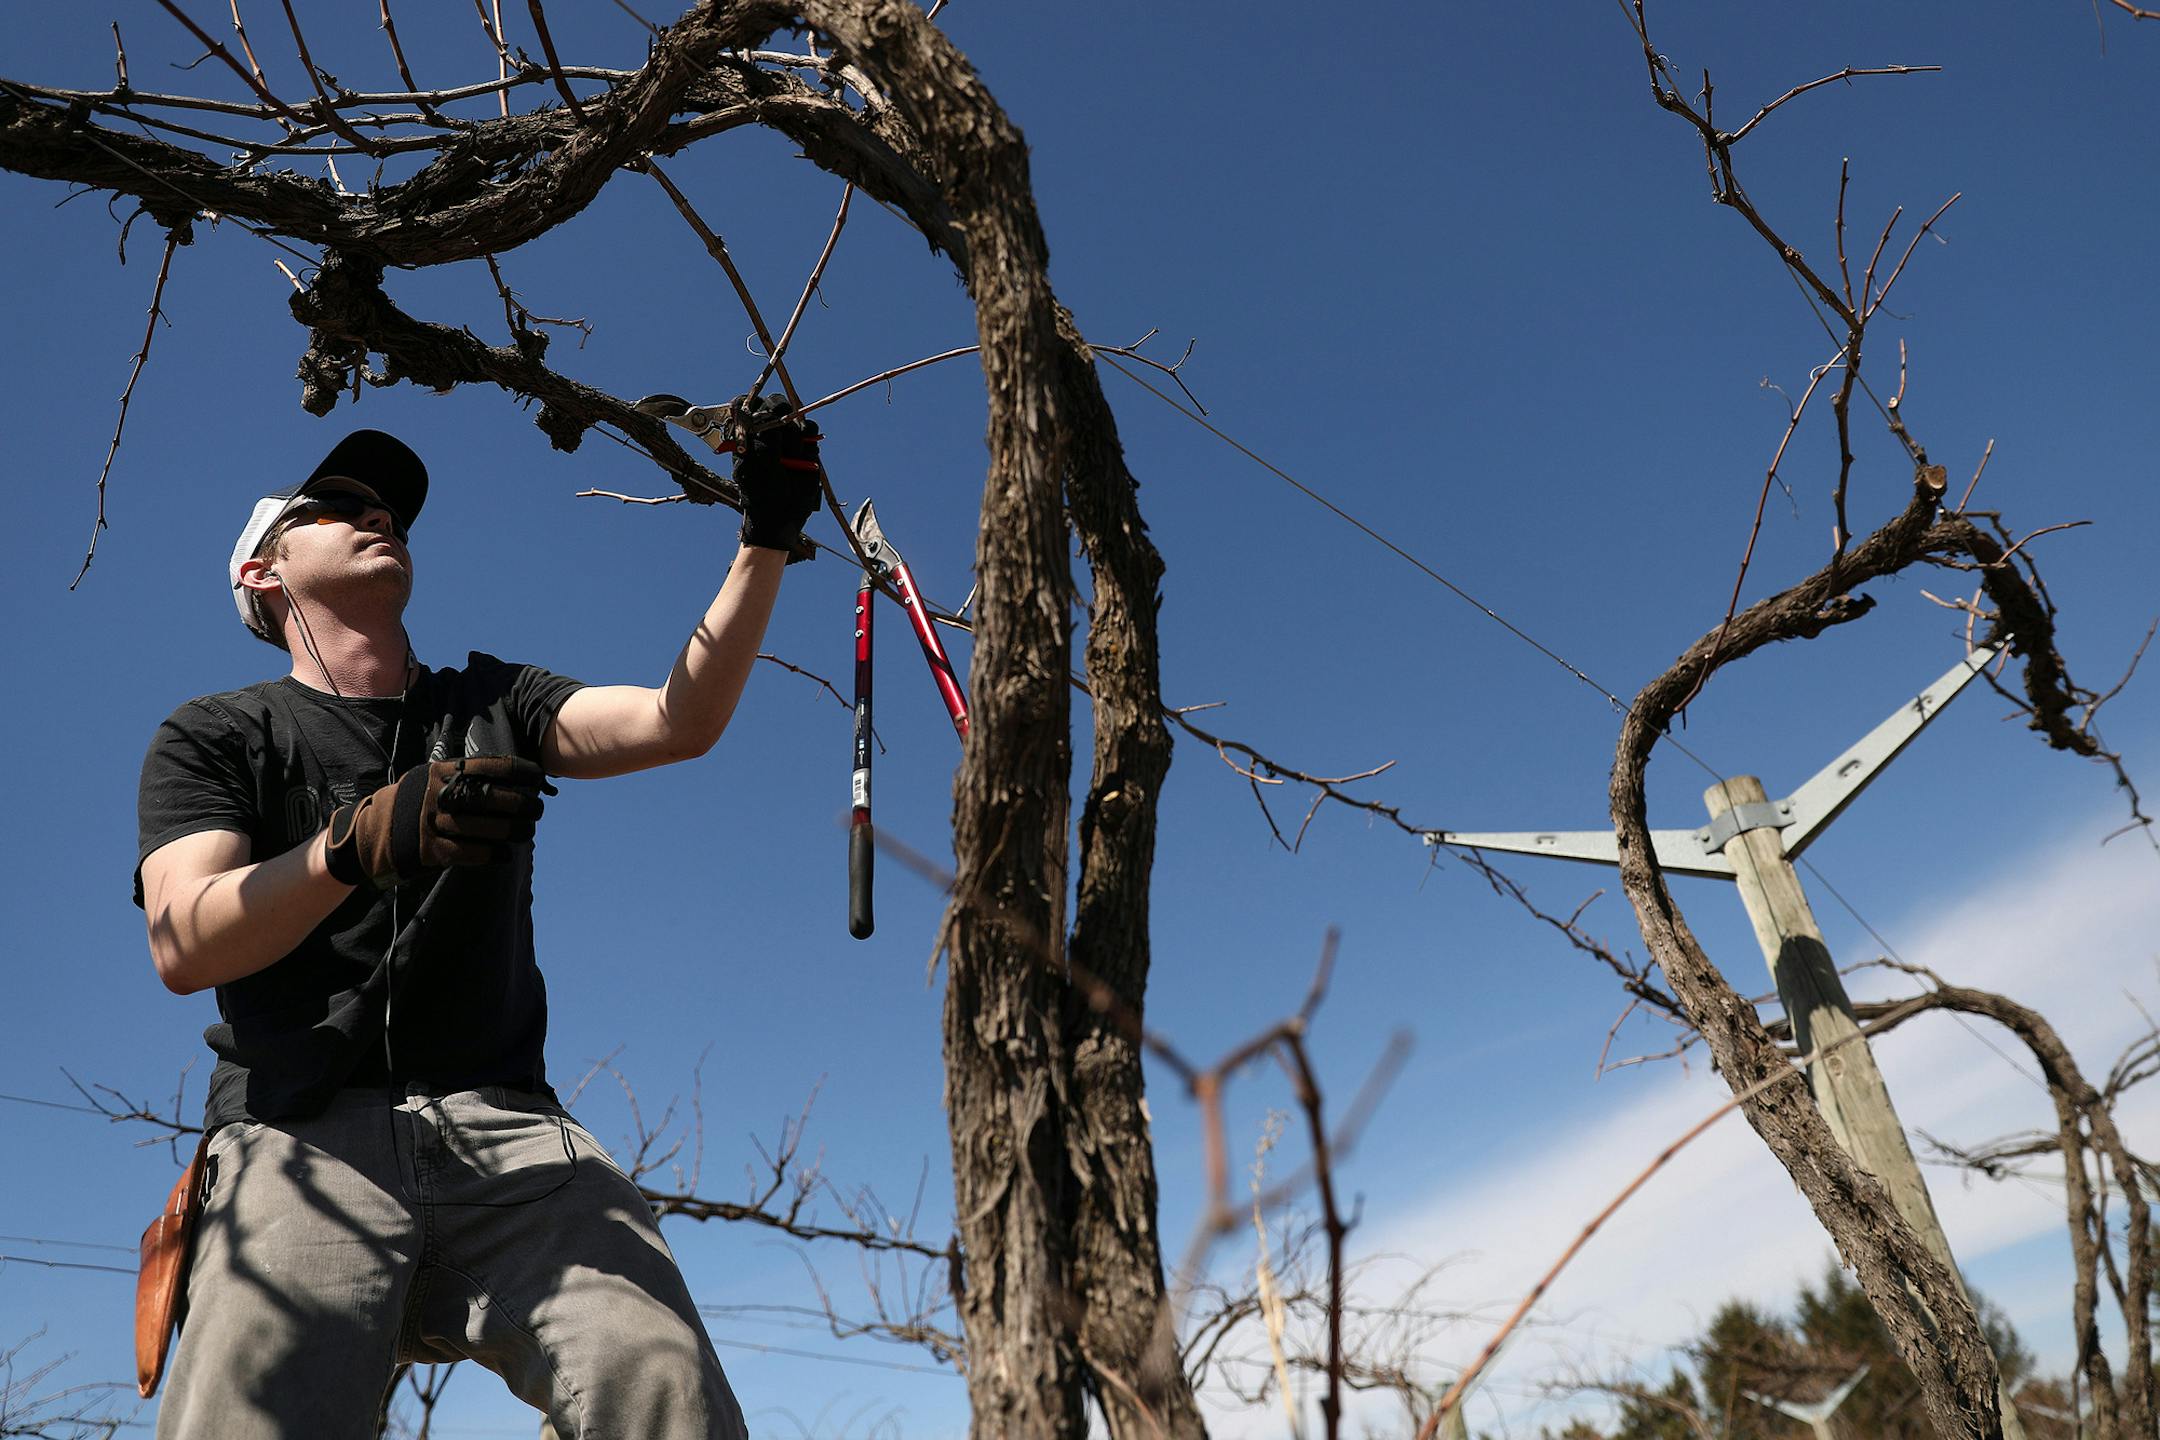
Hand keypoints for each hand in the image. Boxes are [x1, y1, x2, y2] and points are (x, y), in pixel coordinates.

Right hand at [323, 756, 553, 889]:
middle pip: (490, 797)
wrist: (370, 833)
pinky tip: (505, 855)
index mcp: (441, 772)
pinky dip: (490, 854)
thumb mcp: (431, 778)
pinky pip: (467, 853)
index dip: (519, 771)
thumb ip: (462, 775)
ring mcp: (431, 822)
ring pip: (482, 827)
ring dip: (511, 831)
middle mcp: (437, 794)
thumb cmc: (412, 802)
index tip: (539, 777)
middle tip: (538, 809)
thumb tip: (510, 778)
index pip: (488, 767)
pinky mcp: (428, 849)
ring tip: (527, 832)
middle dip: (521, 804)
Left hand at [730, 393, 821, 556]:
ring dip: (795, 435)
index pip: (747, 404)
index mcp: (746, 434)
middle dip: (780, 418)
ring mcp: (786, 436)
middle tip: (781, 437)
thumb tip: (773, 414)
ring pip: (795, 415)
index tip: (761, 416)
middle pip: (774, 404)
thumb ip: (765, 438)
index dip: (755, 404)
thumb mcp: (758, 465)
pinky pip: (810, 428)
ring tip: (790, 457)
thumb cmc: (762, 492)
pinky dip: (810, 435)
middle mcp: (766, 431)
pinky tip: (804, 452)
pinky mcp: (805, 444)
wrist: (782, 515)